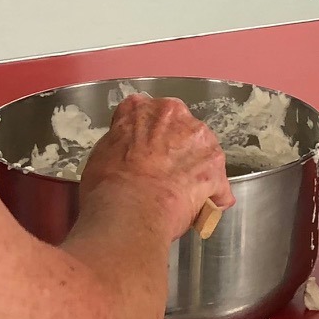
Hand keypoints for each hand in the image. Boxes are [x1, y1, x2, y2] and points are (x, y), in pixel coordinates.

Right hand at [79, 94, 231, 241]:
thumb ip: (120, 143)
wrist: (131, 209)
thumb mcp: (101, 154)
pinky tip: (199, 209)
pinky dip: (212, 196)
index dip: (146, 138)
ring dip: (195, 170)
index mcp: (141, 109)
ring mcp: (199, 138)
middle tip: (163, 174)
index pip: (147, 115)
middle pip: (180, 130)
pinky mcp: (215, 166)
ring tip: (181, 195)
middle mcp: (175, 115)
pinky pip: (218, 182)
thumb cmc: (108, 186)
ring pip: (202, 152)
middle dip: (175, 149)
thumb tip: (124, 153)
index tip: (143, 152)